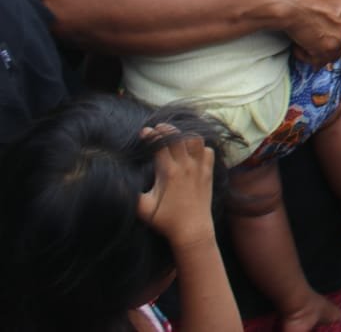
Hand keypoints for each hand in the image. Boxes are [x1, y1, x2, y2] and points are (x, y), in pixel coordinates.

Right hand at [137, 127, 216, 249]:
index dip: (151, 135)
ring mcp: (199, 168)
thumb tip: (112, 182)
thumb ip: (128, 195)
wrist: (193, 230)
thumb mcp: (143, 209)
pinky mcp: (208, 173)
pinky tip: (192, 151)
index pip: (160, 144)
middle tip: (158, 129)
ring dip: (185, 135)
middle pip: (178, 137)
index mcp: (169, 172)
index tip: (144, 132)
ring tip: (175, 137)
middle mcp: (186, 166)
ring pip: (196, 140)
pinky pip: (208, 151)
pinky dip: (200, 147)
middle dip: (166, 129)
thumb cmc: (166, 220)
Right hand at [281, 0, 340, 65]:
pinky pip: (320, 61)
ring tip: (302, 41)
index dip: (337, 22)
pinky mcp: (328, 49)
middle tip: (313, 33)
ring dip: (319, 48)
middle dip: (331, 35)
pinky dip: (307, 57)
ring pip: (335, 49)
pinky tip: (297, 48)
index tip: (324, 23)